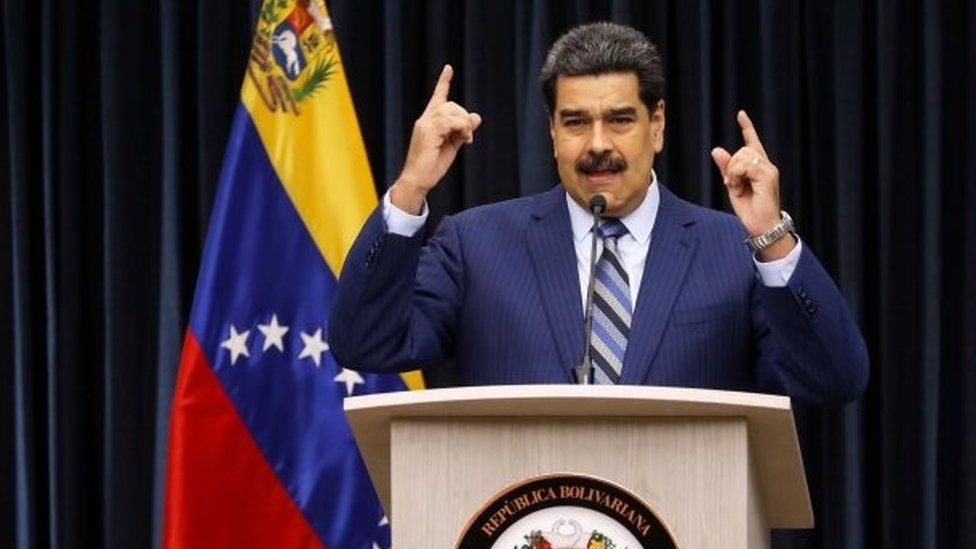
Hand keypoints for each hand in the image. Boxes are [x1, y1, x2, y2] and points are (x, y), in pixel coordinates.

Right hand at [390, 65, 481, 213]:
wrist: (418, 181)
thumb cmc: (432, 166)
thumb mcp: (452, 146)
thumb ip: (462, 131)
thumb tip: (476, 116)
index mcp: (429, 122)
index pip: (437, 97)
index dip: (444, 82)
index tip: (448, 68)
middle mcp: (425, 120)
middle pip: (450, 104)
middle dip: (463, 116)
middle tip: (468, 136)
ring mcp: (425, 124)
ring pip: (451, 111)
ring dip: (464, 124)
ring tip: (466, 139)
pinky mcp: (428, 132)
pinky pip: (450, 121)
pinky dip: (462, 128)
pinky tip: (465, 139)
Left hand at [711, 110, 794, 259]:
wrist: (761, 225)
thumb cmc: (750, 208)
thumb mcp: (733, 186)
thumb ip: (726, 168)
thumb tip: (716, 149)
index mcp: (758, 167)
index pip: (752, 142)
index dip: (747, 128)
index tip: (741, 114)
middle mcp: (766, 165)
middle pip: (742, 150)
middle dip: (731, 166)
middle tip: (733, 184)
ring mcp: (768, 170)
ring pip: (743, 156)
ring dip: (733, 172)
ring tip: (737, 188)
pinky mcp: (768, 176)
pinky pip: (746, 165)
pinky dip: (737, 176)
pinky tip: (740, 188)